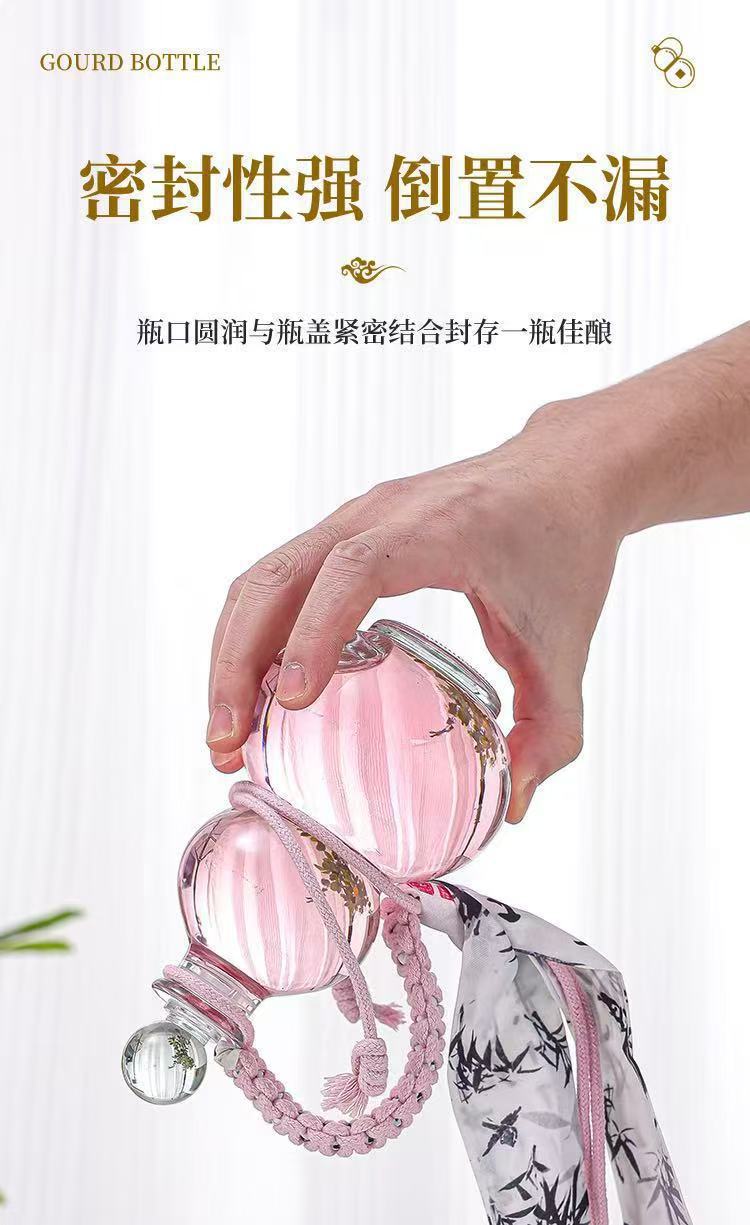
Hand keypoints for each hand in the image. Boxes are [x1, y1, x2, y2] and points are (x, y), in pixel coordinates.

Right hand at [206, 398, 627, 822]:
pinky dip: (254, 632)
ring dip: (232, 652)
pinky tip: (257, 692)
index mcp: (436, 530)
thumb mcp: (565, 644)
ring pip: (263, 577)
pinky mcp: (346, 530)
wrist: (565, 470)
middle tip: (227, 743)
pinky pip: (279, 577)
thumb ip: (551, 729)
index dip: (314, 634)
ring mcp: (354, 517)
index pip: (351, 572)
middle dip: (239, 662)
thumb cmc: (565, 545)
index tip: (294, 701)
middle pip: (277, 576)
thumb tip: (513, 802)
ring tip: (226, 731)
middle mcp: (379, 514)